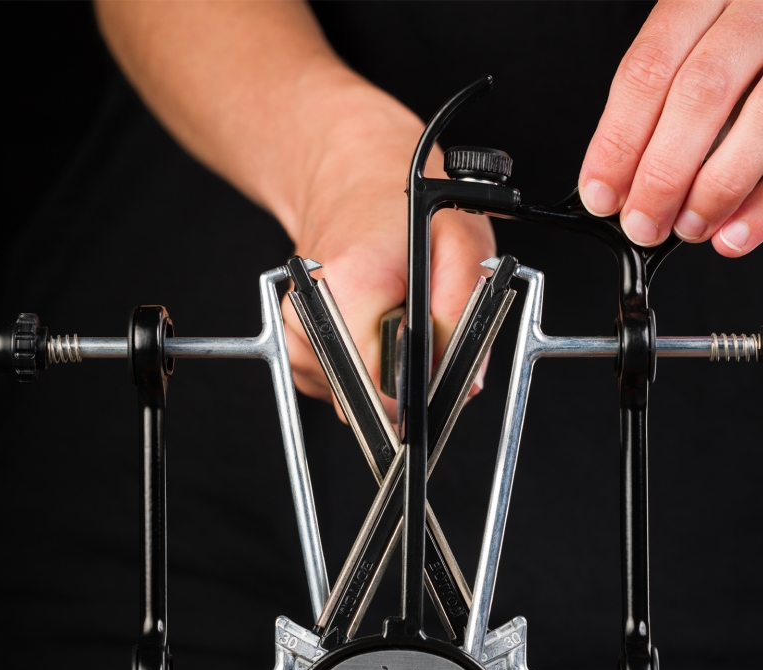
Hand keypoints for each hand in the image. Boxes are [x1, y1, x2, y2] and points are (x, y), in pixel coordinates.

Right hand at [280, 85, 493, 416]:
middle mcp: (311, 317)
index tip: (441, 365)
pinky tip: (376, 321)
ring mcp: (298, 338)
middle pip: (372, 399)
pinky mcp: (299, 351)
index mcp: (350, 289)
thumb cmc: (401, 206)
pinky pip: (346, 385)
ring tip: (396, 313)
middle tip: (423, 326)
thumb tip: (463, 381)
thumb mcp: (462, 244)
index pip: (384, 391)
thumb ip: (465, 315)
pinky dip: (371, 364)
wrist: (349, 176)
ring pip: (360, 397)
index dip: (424, 390)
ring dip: (391, 368)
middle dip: (410, 379)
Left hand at [577, 0, 762, 255]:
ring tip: (688, 228)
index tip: (601, 196)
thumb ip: (652, 118)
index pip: (650, 68)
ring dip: (718, 188)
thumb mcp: (689, 59)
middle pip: (705, 91)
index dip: (618, 141)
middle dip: (663, 173)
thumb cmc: (746, 51)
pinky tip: (736, 235)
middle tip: (642, 224)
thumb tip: (615, 193)